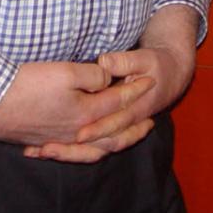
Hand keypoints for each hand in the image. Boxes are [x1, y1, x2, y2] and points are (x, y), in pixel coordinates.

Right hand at [0, 61, 154, 162]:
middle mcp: (76, 133)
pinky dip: (89, 153)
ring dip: (115, 142)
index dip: (136, 89)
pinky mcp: (43, 142)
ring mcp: (59, 141)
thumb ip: (93, 76)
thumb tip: (107, 80)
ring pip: (96, 148)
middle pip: (113, 132)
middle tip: (151, 122)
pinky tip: (89, 148)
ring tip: (127, 137)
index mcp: (85, 114)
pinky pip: (75, 154)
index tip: (150, 80)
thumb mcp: (66, 71)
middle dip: (134, 125)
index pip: (118, 102)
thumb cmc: (28, 85)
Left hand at [26, 6, 198, 163]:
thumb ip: (124, 62)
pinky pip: (92, 146)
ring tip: (42, 151)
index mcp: (136, 109)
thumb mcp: (145, 59)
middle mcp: (126, 124)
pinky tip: (47, 147)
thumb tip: (104, 63)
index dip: (96, 129)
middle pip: (99, 144)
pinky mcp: (110, 126)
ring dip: (69, 152)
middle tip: (48, 148)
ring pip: (94, 150)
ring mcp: (118, 128)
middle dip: (74, 149)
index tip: (77, 133)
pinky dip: (71, 149)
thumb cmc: (157, 66)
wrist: (170, 76)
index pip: (114, 123)